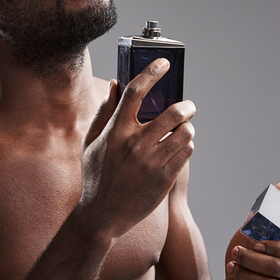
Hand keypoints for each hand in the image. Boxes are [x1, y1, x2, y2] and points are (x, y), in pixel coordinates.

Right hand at [80, 58, 195, 238]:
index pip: (136, 92)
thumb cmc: (95, 175)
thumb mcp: (91, 142)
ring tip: (183, 129)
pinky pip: (186, 153)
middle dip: (186, 106)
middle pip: (173, 113)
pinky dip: (186, 146)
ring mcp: (151, 163)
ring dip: (188, 128)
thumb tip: (115, 84)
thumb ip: (104, 111)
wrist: (102, 216)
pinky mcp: (164, 179)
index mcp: (115, 131)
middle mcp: (135, 144)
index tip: (164, 63)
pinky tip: (179, 147)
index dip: (152, 72)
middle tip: (188, 106)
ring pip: (185, 133)